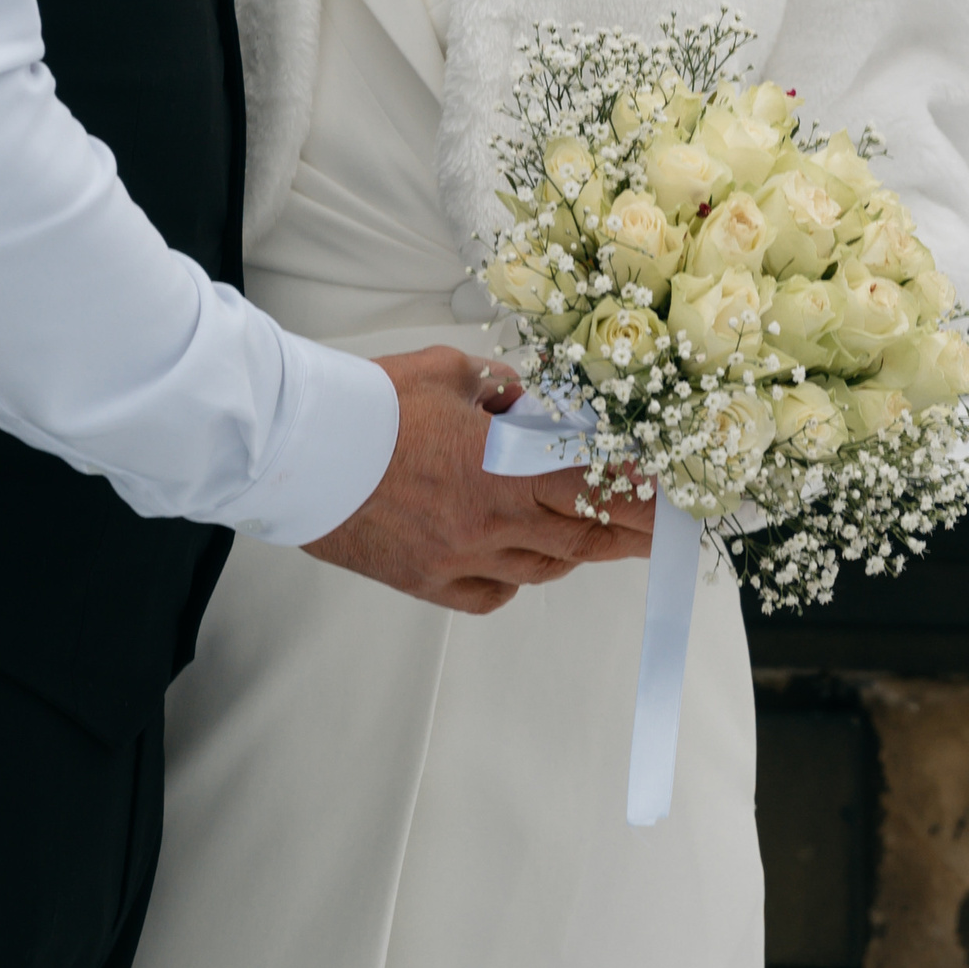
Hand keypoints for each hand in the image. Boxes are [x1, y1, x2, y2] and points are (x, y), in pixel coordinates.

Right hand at [303, 346, 652, 613]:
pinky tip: (520, 562)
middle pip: (580, 535)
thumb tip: (526, 400)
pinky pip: (490, 593)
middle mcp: (490, 521)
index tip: (669, 496)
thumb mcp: (450, 374)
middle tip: (660, 531)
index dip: (638, 493)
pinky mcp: (425, 581)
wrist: (298, 450)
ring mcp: (458, 558)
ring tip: (602, 540)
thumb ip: (501, 388)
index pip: (593, 484)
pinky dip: (514, 579)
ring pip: (541, 567)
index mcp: (504, 466)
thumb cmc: (370, 404)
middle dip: (628, 532)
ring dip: (576, 552)